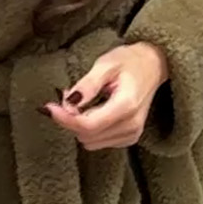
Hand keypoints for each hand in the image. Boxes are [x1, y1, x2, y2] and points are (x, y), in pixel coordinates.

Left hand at [44, 42, 168, 151]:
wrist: (153, 66)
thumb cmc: (130, 62)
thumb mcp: (106, 65)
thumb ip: (87, 85)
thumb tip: (68, 102)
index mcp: (126, 106)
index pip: (88, 125)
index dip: (64, 119)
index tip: (49, 108)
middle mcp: (131, 125)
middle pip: (86, 135)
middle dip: (71, 118)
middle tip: (68, 95)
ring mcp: (131, 134)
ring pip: (90, 141)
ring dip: (79, 125)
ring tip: (83, 102)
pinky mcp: (129, 138)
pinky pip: (98, 142)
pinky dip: (89, 129)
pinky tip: (93, 110)